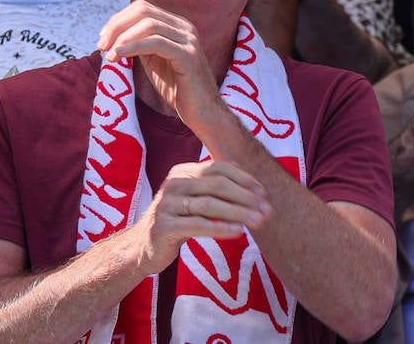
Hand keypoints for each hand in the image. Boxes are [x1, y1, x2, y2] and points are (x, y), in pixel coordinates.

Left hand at [98, 1, 223, 128]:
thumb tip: (108, 35)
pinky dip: (132, 47)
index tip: (102, 38)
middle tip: (100, 45)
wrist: (202, 113)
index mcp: (176, 24)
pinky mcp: (188, 55)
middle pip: (143, 11)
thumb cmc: (176, 88)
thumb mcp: (152, 59)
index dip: (118, 19)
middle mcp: (184, 26)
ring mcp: (189, 39)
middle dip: (116, 26)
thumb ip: (137, 43)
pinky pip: (156, 43)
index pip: (142, 8)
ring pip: (148, 24)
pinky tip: (117, 56)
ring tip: (107, 55)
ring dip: (122, 38)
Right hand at [136, 160, 270, 271]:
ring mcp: (167, 204)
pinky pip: (198, 225)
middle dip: (246, 197)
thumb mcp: (195, 201)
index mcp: (182, 172)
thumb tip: (255, 190)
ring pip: (209, 204)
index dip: (243, 178)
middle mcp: (173, 183)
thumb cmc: (178, 222)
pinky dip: (220, 228)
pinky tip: (238, 232)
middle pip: (216, 185)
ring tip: (259, 222)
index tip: (264, 194)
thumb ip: (215, 191)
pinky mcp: (165, 225)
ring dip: (238, 213)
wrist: (146, 245)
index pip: (217, 167)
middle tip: (268, 211)